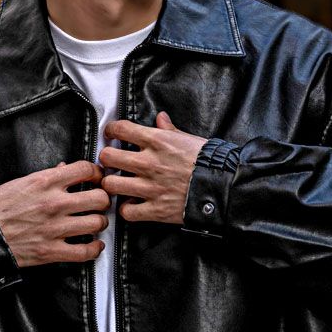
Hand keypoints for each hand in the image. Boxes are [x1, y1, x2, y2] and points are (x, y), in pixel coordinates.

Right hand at [0, 160, 110, 267]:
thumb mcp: (21, 182)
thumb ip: (48, 176)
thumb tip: (65, 169)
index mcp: (45, 182)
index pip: (85, 170)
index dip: (97, 173)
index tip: (97, 178)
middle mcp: (54, 203)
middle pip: (99, 197)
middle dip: (103, 200)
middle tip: (99, 203)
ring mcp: (55, 228)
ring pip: (97, 223)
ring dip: (99, 224)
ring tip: (95, 223)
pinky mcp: (52, 251)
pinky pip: (85, 251)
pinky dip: (94, 249)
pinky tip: (93, 245)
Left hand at [99, 110, 207, 224]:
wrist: (224, 187)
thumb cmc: (210, 162)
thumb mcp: (191, 139)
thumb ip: (170, 130)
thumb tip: (161, 119)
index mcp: (158, 142)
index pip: (121, 129)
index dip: (111, 130)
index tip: (111, 134)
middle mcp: (149, 163)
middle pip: (108, 156)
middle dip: (107, 158)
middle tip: (111, 161)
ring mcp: (150, 187)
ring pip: (111, 184)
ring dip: (112, 184)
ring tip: (117, 183)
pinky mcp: (155, 209)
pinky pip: (127, 212)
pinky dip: (127, 210)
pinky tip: (132, 205)